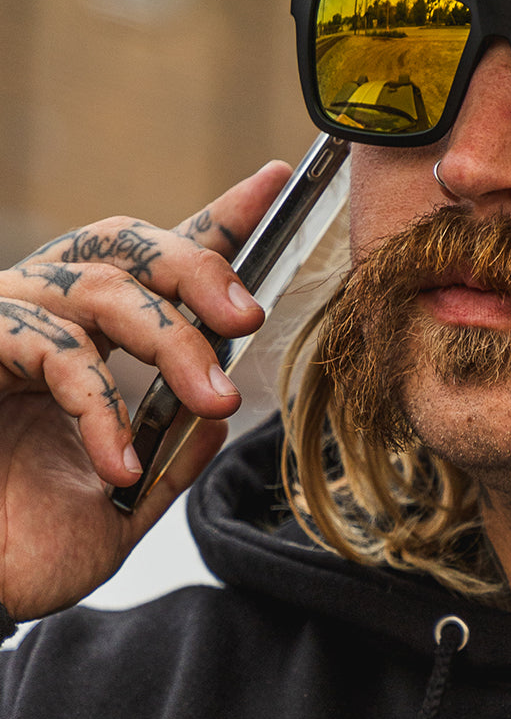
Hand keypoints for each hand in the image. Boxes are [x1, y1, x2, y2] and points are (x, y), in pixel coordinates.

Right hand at [0, 160, 292, 622]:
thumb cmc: (29, 538)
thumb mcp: (123, 502)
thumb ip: (171, 458)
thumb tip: (217, 418)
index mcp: (90, 334)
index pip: (159, 264)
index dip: (218, 219)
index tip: (277, 180)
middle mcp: (45, 312)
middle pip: (127, 245)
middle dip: (199, 270)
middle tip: (250, 317)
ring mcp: (2, 323)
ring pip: (100, 289)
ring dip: (170, 342)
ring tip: (214, 401)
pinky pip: (50, 352)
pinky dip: (98, 406)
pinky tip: (120, 464)